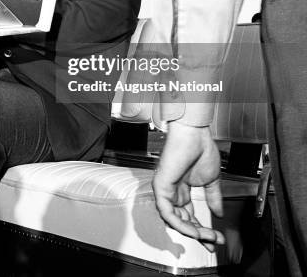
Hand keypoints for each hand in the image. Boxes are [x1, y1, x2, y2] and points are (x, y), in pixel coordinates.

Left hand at [152, 122, 224, 250]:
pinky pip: (167, 212)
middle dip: (200, 235)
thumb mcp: (211, 179)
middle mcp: (172, 191)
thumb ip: (213, 197)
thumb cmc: (200, 148)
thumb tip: (219, 213)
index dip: (202, 230)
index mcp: (182, 189)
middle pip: (182, 221)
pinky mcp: (161, 186)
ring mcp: (165, 189)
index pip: (189, 216)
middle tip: (213, 243)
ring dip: (192, 232)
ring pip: (174, 220)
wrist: (194, 135)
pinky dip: (180, 224)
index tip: (215, 240)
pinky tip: (194, 230)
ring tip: (208, 237)